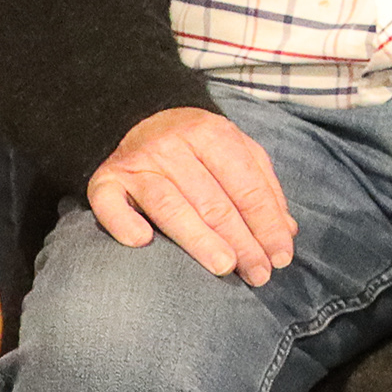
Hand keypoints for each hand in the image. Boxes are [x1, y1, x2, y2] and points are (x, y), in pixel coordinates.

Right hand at [87, 106, 297, 283]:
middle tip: (259, 274)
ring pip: (171, 207)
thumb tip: (287, 231)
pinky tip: (143, 242)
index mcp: (211, 133)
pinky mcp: (104, 180)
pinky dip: (124, 223)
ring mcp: (137, 163)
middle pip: (213, 202)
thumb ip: (263, 187)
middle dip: (242, 242)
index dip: (267, 224)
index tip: (280, 257)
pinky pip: (110, 205)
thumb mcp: (237, 151)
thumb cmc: (197, 147)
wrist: (138, 117)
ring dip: (199, 240)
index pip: (246, 186)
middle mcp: (172, 146)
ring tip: (225, 267)